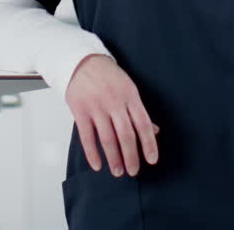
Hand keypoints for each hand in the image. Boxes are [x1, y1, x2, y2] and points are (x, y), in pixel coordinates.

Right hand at [64, 54, 160, 177]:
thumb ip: (138, 111)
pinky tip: (97, 165)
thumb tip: (154, 131)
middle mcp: (114, 101)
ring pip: (107, 138)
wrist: (81, 61)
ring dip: (113, 158)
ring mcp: (96, 106)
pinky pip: (87, 136)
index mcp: (130, 95)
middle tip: (133, 171)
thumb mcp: (128, 88)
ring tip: (118, 171)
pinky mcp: (79, 110)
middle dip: (131, 156)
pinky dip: (92, 153)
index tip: (152, 159)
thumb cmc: (108, 76)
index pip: (143, 123)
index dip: (149, 143)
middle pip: (126, 134)